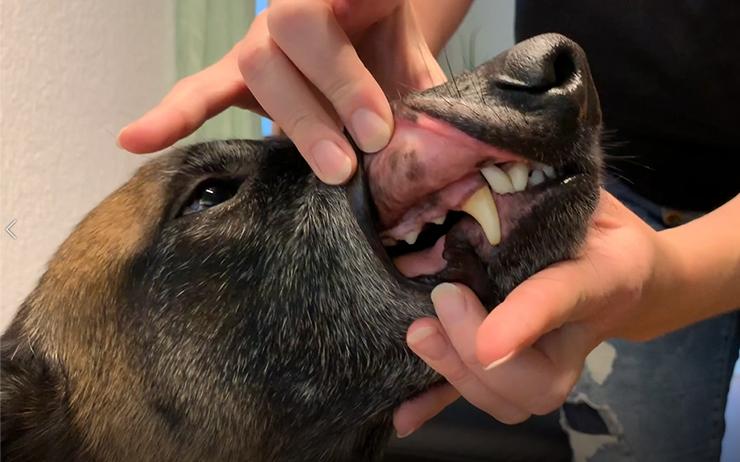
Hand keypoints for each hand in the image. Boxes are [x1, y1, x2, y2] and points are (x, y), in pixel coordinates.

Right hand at [118, 0, 447, 184]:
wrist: (369, 45)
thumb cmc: (393, 58)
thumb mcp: (419, 68)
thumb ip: (430, 95)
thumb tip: (455, 146)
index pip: (342, 0)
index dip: (357, 56)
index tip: (387, 110)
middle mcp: (296, 9)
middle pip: (298, 29)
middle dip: (337, 88)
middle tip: (372, 142)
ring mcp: (262, 42)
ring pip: (260, 65)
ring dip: (299, 120)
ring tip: (335, 170)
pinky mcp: (237, 77)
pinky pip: (200, 90)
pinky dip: (174, 115)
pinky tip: (135, 140)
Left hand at [393, 190, 679, 435]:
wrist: (624, 266)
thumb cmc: (598, 222)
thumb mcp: (584, 191)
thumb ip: (547, 180)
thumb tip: (490, 148)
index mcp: (601, 279)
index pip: (563, 300)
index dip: (526, 322)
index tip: (488, 345)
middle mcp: (575, 333)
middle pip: (535, 381)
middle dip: (475, 354)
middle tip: (441, 300)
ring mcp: (546, 359)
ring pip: (510, 400)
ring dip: (455, 376)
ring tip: (419, 334)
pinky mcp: (516, 366)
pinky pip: (481, 396)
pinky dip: (439, 405)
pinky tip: (402, 416)